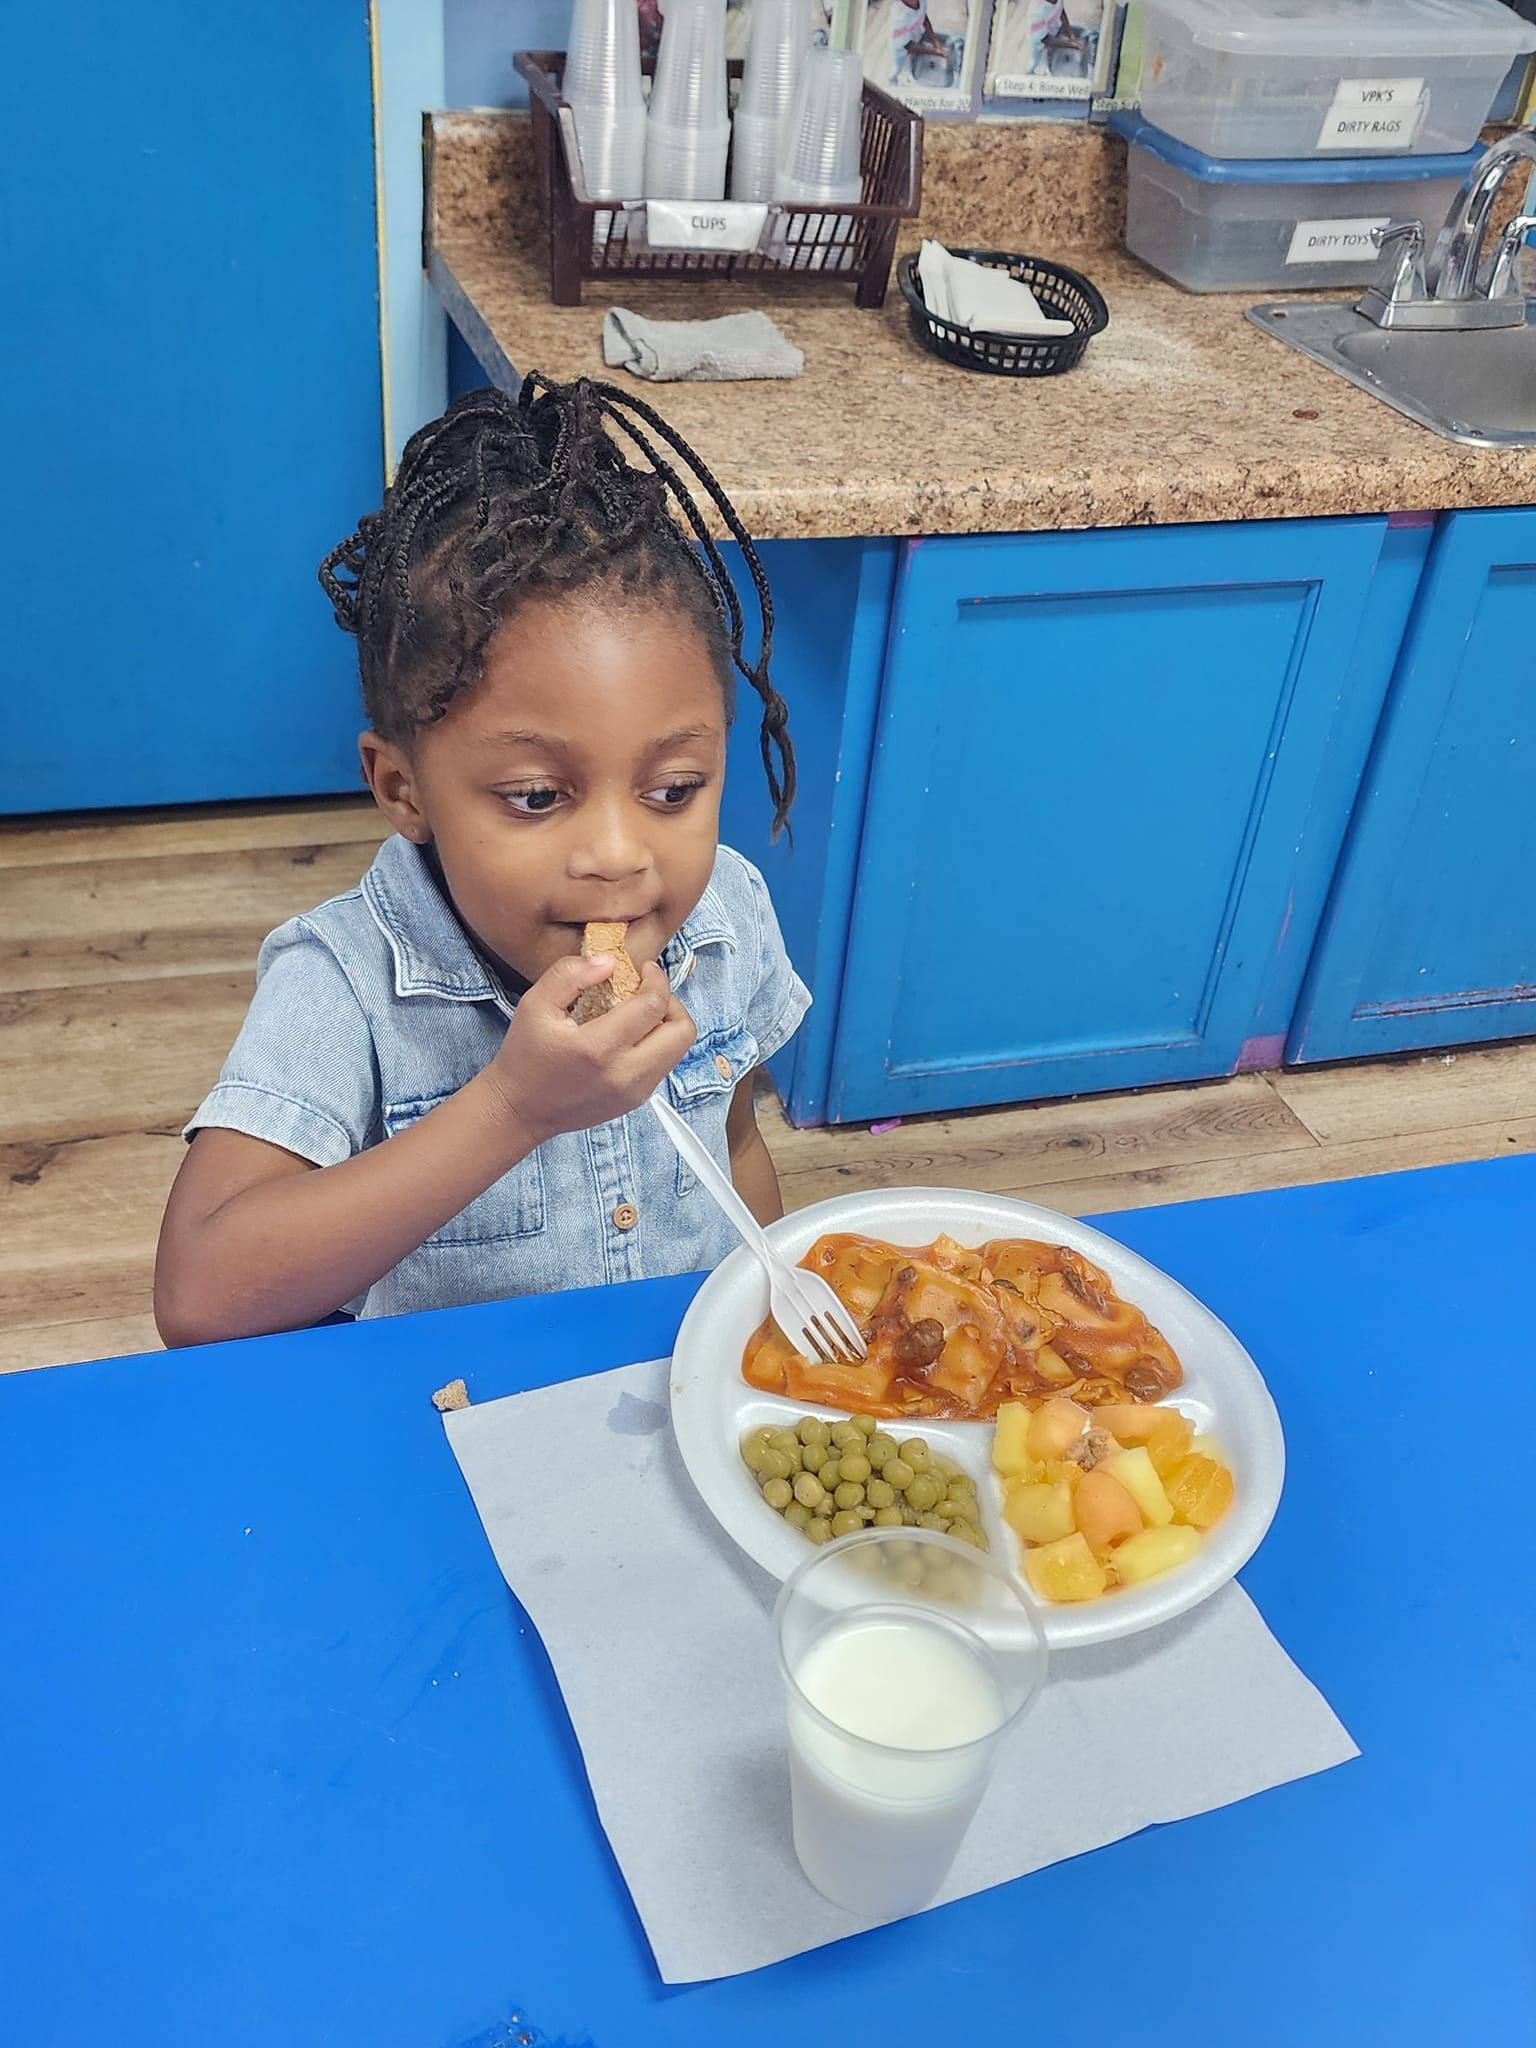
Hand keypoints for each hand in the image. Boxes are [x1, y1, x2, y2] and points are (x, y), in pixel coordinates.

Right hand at [482, 953, 696, 1148]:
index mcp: (598, 1048)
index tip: (647, 969)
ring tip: (639, 1014)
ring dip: (667, 1025)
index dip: (657, 979)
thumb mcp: (535, 1004)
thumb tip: (609, 962)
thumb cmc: (525, 1056)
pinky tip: (630, 1037)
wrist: (521, 1109)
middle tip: (647, 993)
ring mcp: (634, 1092)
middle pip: (682, 1031)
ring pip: (679, 1050)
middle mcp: (624, 1074)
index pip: (653, 1006)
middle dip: (671, 1003)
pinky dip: (657, 1045)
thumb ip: (570, 974)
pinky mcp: (636, 1101)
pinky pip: (664, 1065)